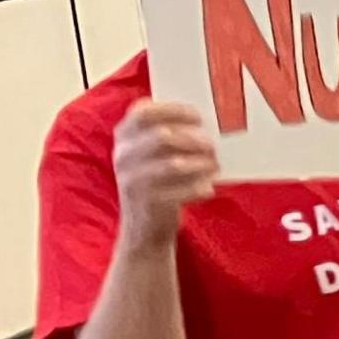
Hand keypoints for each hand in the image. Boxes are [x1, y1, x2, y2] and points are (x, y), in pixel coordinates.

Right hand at [110, 99, 217, 250]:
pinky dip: (199, 188)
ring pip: (174, 164)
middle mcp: (123, 155)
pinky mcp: (147, 203)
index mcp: (124, 137)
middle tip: (213, 146)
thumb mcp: (153, 155)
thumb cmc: (158, 182)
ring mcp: (132, 180)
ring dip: (201, 163)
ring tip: (215, 166)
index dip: (173, 110)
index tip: (198, 116)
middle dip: (193, 138)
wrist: (144, 229)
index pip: (143, 112)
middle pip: (161, 136)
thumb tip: (207, 122)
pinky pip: (181, 191)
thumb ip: (170, 135)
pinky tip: (208, 189)